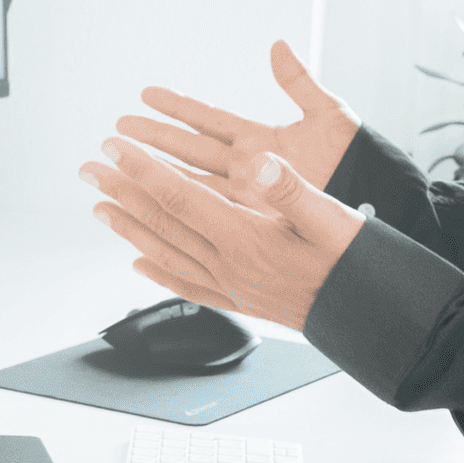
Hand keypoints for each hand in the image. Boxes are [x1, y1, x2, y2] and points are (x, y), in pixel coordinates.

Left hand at [80, 140, 361, 330]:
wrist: (373, 317)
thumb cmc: (357, 262)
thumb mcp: (332, 217)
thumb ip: (292, 189)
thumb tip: (262, 163)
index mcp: (247, 239)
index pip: (181, 196)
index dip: (143, 168)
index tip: (114, 145)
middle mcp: (231, 265)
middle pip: (163, 222)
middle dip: (123, 191)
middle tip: (90, 168)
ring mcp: (232, 286)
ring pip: (167, 252)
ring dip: (130, 227)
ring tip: (100, 207)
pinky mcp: (242, 300)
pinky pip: (188, 284)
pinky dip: (159, 271)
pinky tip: (140, 263)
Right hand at [117, 40, 358, 201]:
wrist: (379, 201)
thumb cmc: (359, 159)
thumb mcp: (328, 114)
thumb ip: (298, 82)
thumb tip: (277, 46)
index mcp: (261, 138)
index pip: (208, 118)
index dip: (177, 106)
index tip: (146, 94)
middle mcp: (248, 167)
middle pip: (188, 149)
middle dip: (151, 138)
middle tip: (116, 129)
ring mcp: (248, 195)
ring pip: (189, 181)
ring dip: (155, 173)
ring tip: (120, 163)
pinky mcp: (253, 220)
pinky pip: (208, 214)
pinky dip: (179, 210)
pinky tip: (151, 211)